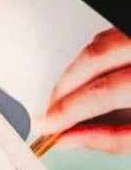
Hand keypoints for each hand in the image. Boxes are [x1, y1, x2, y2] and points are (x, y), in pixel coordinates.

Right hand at [37, 28, 130, 153]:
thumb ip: (113, 138)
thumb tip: (70, 138)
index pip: (103, 90)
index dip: (69, 110)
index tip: (47, 126)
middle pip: (94, 58)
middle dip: (63, 87)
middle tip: (48, 113)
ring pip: (97, 43)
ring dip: (73, 72)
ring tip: (61, 98)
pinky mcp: (130, 31)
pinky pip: (106, 36)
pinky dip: (89, 58)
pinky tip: (82, 77)